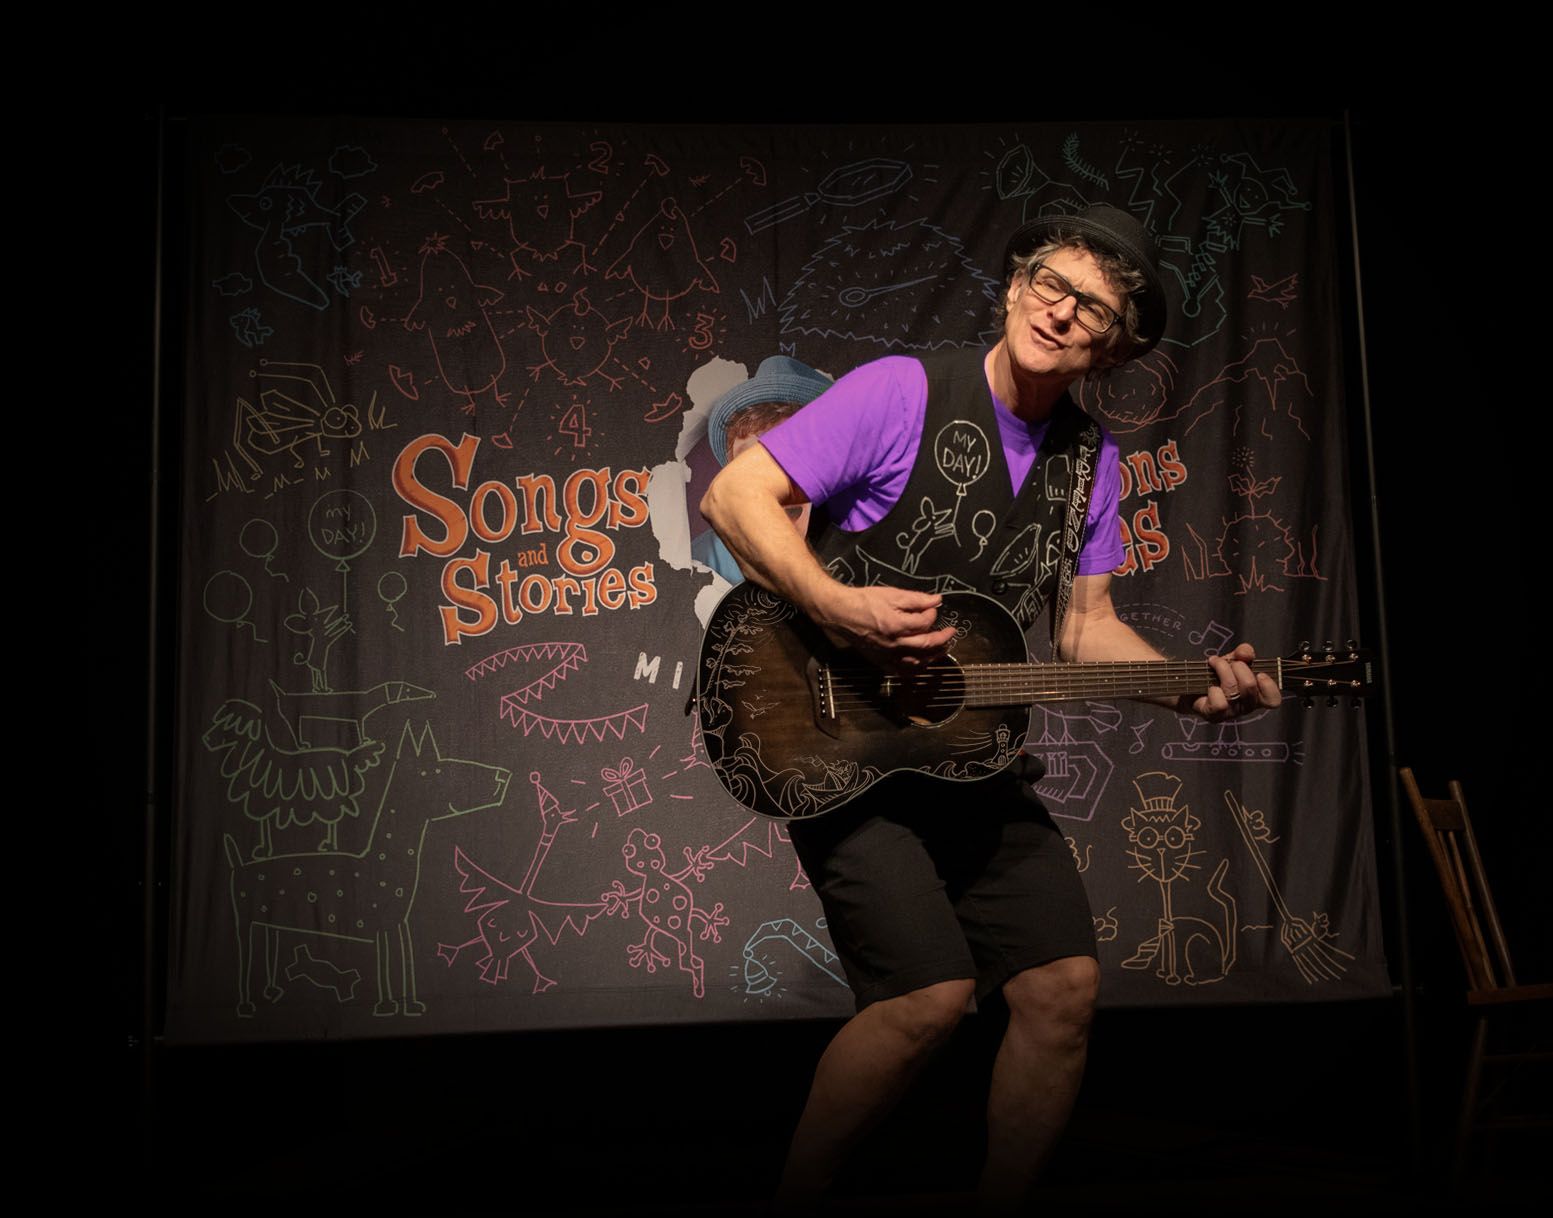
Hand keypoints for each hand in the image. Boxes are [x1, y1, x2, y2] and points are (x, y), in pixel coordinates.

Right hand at [818, 585, 956, 670]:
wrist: (841, 613)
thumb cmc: (864, 601)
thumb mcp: (892, 594)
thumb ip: (916, 599)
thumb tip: (936, 601)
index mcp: (897, 625)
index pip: (925, 623)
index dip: (932, 615)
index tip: (933, 609)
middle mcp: (894, 644)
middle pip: (926, 646)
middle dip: (942, 639)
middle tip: (951, 633)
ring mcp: (887, 655)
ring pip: (917, 663)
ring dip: (933, 657)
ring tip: (942, 649)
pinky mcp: (881, 661)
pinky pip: (903, 671)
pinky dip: (916, 669)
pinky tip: (922, 663)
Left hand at [1192, 643, 1281, 720]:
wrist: (1189, 684)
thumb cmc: (1217, 674)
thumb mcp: (1233, 659)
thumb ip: (1243, 653)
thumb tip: (1246, 653)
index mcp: (1256, 695)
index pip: (1273, 700)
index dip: (1269, 686)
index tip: (1260, 673)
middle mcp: (1245, 706)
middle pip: (1250, 686)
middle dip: (1238, 666)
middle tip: (1230, 661)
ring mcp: (1229, 713)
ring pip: (1232, 690)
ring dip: (1222, 669)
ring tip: (1214, 661)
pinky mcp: (1213, 715)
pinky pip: (1219, 704)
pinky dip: (1213, 689)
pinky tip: (1208, 684)